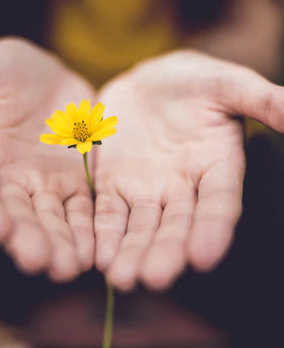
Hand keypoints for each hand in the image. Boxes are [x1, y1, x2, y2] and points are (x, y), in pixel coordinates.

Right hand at [0, 38, 94, 280]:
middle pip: (14, 213)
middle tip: (39, 261)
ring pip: (50, 218)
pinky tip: (94, 250)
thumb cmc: (2, 71)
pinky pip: (80, 209)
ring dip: (59, 243)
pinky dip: (86, 229)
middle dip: (26, 238)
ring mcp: (42, 184)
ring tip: (70, 267)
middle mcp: (6, 179)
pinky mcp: (73, 182)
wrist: (44, 77)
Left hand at [94, 50, 283, 290]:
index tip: (204, 257)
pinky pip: (108, 211)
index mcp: (216, 166)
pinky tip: (98, 256)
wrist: (149, 83)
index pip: (218, 203)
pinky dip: (103, 232)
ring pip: (140, 226)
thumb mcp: (227, 83)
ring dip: (131, 252)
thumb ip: (261, 100)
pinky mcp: (114, 183)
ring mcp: (146, 189)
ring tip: (120, 278)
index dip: (213, 229)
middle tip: (153, 279)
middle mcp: (182, 187)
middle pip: (175, 225)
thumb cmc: (194, 82)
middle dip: (164, 252)